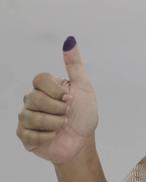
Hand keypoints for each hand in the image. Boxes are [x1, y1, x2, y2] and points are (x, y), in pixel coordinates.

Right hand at [16, 36, 97, 163]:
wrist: (83, 142)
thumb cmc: (85, 115)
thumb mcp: (84, 88)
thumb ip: (75, 65)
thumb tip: (69, 40)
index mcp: (46, 87)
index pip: (39, 79)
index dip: (56, 91)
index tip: (70, 98)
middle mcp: (32, 99)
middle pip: (35, 98)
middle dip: (58, 109)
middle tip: (67, 114)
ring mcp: (26, 117)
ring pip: (32, 117)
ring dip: (54, 124)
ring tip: (62, 126)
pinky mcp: (24, 135)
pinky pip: (28, 133)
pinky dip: (47, 137)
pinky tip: (54, 136)